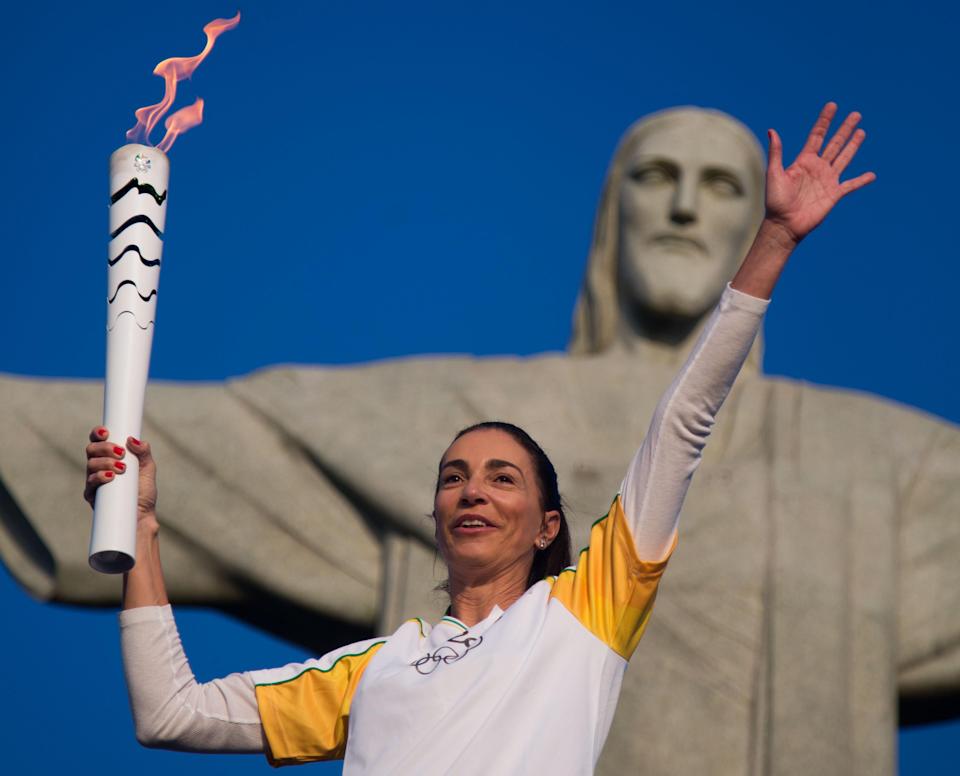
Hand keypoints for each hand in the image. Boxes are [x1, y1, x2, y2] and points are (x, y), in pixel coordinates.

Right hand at [84, 427, 158, 529]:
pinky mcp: (92, 495)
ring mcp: (94, 480)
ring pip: (90, 464)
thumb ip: (143, 452)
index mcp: (109, 457)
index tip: (106, 432)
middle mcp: (98, 467)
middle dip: (105, 448)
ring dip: (106, 462)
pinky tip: (111, 476)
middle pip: (91, 449)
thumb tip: (132, 439)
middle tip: (121, 453)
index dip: (98, 433)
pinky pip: (90, 482)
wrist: (142, 516)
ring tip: (122, 468)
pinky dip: (100, 476)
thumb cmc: (143, 492)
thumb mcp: (148, 468)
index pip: (98, 441)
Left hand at [765, 102, 875, 245]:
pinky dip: (862, 180)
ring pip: (844, 158)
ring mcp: (827, 180)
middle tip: (856, 114)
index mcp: (803, 161)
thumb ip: (776, 152)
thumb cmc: (776, 201)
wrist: (784, 224)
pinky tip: (872, 175)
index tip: (832, 105)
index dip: (825, 121)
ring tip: (862, 131)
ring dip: (854, 145)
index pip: (817, 136)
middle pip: (834, 143)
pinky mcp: (834, 194)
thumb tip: (772, 130)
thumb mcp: (774, 174)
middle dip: (845, 128)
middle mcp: (817, 168)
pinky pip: (851, 185)